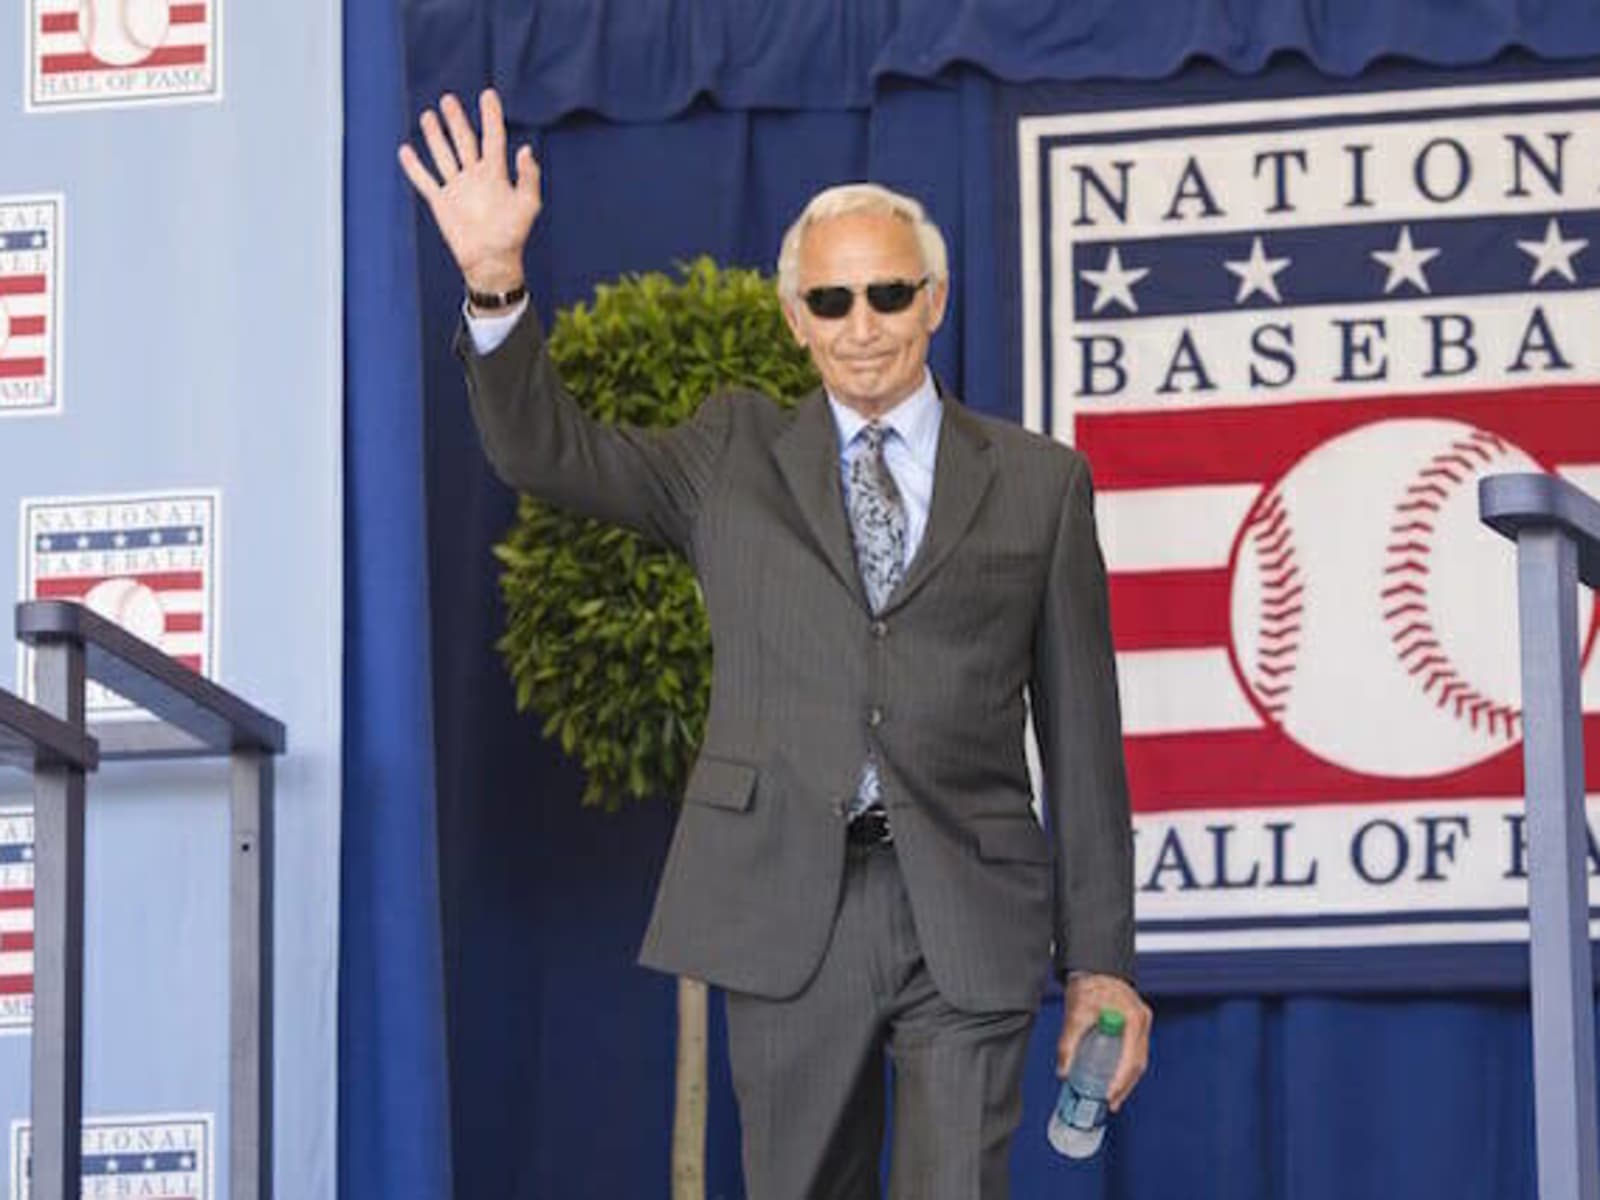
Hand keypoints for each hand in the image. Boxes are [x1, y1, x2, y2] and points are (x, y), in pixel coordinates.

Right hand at [397, 88, 540, 293]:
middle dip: (456, 120)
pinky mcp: (441, 202)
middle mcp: (474, 176)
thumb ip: (528, 177)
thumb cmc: (513, 234)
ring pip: (443, 155)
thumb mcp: (528, 204)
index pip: (493, 137)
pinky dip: (414, 167)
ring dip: (435, 136)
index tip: (488, 94)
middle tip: (448, 99)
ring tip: (429, 115)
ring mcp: (457, 188)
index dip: (491, 116)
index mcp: (495, 173)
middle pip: (463, 141)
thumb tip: (526, 149)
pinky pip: (425, 180)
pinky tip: (406, 151)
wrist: (491, 261)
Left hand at [1056, 972, 1151, 1111]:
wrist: (1093, 969)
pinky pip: (1134, 1051)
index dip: (1121, 1080)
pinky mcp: (1135, 1025)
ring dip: (1125, 1079)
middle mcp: (1142, 1021)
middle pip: (1138, 1063)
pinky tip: (1114, 1078)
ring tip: (1111, 1097)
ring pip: (1138, 1059)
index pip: (1131, 1058)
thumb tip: (1064, 1072)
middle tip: (1110, 1102)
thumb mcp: (1075, 1015)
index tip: (1108, 1094)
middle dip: (1124, 1086)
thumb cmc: (1088, 986)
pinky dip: (1124, 1067)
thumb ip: (1068, 1044)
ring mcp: (1141, 1023)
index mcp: (1133, 1018)